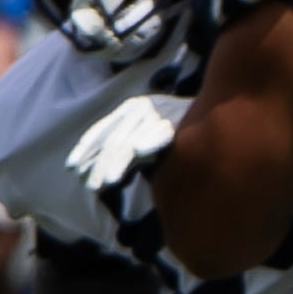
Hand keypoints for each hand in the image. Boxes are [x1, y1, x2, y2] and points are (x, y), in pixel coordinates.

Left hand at [69, 93, 188, 191]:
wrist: (220, 110)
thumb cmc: (184, 130)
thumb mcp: (153, 135)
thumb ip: (135, 149)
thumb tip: (110, 174)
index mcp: (131, 109)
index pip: (101, 130)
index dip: (86, 149)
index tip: (72, 168)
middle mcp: (140, 108)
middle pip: (113, 139)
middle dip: (99, 163)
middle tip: (91, 185)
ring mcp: (157, 112)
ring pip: (132, 139)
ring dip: (118, 161)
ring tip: (108, 181)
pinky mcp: (175, 118)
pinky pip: (161, 133)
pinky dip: (150, 141)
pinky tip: (139, 153)